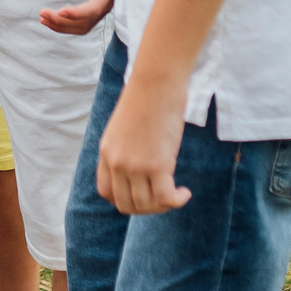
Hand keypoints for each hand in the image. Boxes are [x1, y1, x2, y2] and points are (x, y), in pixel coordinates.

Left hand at [40, 0, 117, 35]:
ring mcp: (103, 7)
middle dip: (63, 21)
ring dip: (62, 26)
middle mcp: (108, 3)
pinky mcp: (97, 6)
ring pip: (83, 25)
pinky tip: (52, 18)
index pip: (94, 9)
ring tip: (43, 18)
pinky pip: (83, 21)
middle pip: (85, 22)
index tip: (60, 11)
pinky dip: (67, 23)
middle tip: (42, 13)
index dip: (77, 13)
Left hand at [95, 81, 190, 215]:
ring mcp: (135, 165)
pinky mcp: (157, 164)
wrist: (156, 82)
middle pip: (126, 205)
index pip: (107, 192)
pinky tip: (185, 193)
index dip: (125, 200)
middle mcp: (117, 163)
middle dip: (146, 208)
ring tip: (176, 193)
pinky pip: (166, 198)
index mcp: (106, 152)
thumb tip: (138, 162)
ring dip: (163, 206)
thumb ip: (125, 147)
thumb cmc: (146, 98)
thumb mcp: (124, 126)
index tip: (143, 195)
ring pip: (147, 205)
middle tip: (163, 198)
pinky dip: (177, 201)